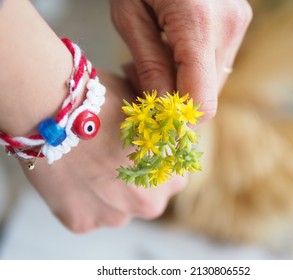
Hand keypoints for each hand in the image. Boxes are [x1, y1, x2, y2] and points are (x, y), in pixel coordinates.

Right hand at [21, 71, 185, 232]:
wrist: (57, 112)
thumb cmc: (107, 105)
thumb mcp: (146, 116)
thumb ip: (159, 134)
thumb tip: (160, 133)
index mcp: (172, 177)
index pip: (170, 176)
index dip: (153, 162)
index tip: (136, 152)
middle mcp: (149, 205)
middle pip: (145, 198)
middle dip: (133, 183)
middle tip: (111, 160)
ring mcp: (115, 217)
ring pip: (115, 209)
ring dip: (105, 194)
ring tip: (87, 167)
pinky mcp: (82, 223)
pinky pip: (86, 214)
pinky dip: (79, 200)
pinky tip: (70, 177)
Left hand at [110, 0, 251, 120]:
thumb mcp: (129, 16)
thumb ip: (150, 66)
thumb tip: (163, 110)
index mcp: (198, 24)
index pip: (201, 101)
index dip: (178, 120)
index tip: (153, 119)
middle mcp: (229, 26)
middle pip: (208, 96)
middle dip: (176, 102)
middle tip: (144, 84)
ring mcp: (237, 24)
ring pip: (213, 83)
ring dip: (183, 85)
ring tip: (154, 62)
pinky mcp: (236, 23)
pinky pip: (216, 65)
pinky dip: (193, 71)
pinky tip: (171, 52)